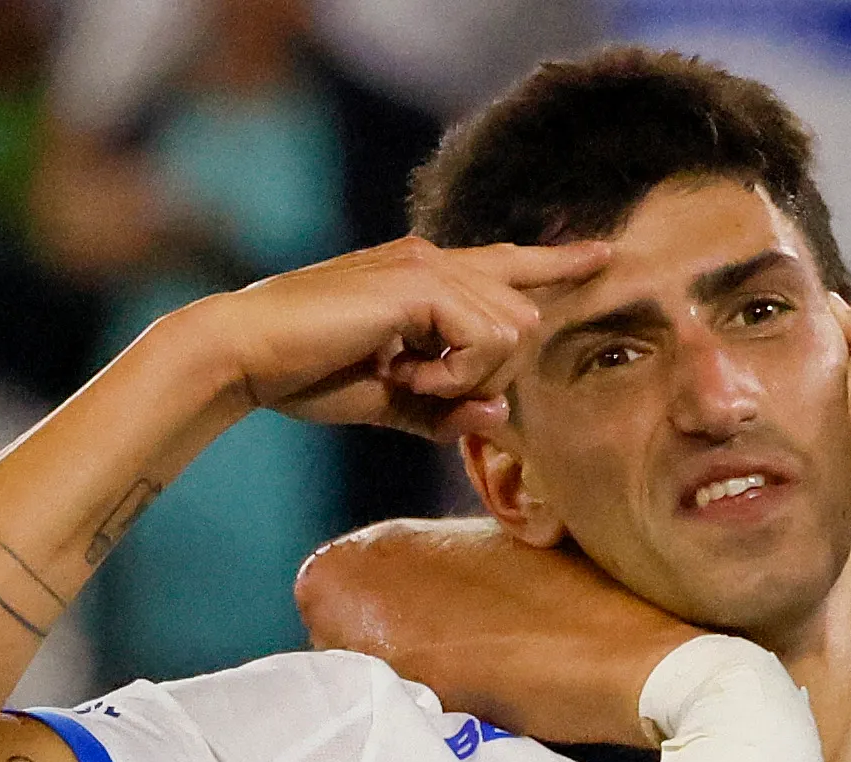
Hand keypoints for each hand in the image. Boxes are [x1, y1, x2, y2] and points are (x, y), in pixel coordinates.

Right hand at [203, 236, 611, 437]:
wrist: (246, 355)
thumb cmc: (306, 374)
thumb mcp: (391, 402)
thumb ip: (448, 410)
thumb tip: (501, 419)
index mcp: (427, 276)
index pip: (510, 265)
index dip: (559, 262)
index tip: (604, 254)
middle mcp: (434, 259)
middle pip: (523, 322)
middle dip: (487, 375)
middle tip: (419, 389)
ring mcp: (427, 264)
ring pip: (513, 332)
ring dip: (467, 376)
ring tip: (403, 378)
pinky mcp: (418, 283)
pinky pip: (483, 340)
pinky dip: (451, 374)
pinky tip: (403, 374)